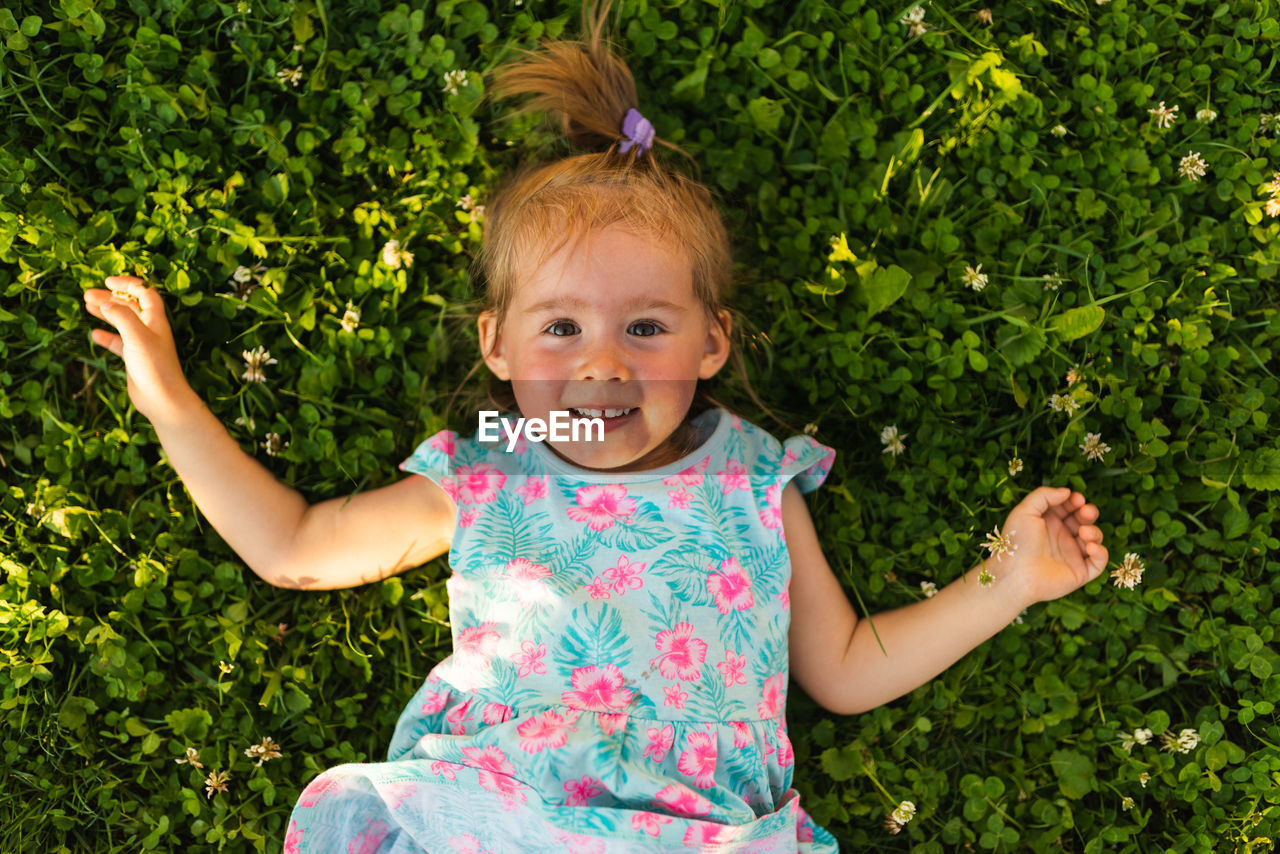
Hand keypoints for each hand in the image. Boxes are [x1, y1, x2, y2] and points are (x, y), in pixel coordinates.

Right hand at [83, 276, 196, 424]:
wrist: (163, 400)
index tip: (108, 281)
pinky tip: (94, 334)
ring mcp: (143, 345)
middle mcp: (151, 330)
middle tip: (87, 294)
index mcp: (156, 321)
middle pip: (130, 307)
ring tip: (87, 306)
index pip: (145, 293)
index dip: (128, 285)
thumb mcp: (137, 337)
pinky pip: (119, 343)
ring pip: (123, 323)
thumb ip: (122, 317)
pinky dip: (107, 337)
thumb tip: (108, 302)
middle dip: (111, 298)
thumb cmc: (154, 367)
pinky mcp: (135, 359)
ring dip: (107, 314)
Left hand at [995, 486, 1108, 604]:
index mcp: (1049, 523)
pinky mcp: (1079, 572)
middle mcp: (1061, 537)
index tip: (1076, 499)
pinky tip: (1090, 547)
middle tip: (1085, 512)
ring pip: (1094, 538)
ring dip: (1094, 531)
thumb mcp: (1025, 511)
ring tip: (1083, 532)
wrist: (1015, 574)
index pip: (1069, 507)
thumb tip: (1067, 491)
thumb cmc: (1017, 542)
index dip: (1075, 501)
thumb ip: (1044, 495)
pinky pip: (1098, 562)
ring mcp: (1071, 555)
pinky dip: (1101, 553)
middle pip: (1084, 520)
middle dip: (1088, 513)